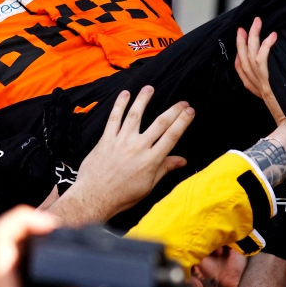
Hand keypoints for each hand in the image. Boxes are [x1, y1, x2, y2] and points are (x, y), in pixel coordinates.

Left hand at [0, 206, 83, 286]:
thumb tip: (83, 278)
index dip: (25, 218)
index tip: (50, 225)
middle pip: (5, 240)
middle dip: (35, 230)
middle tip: (59, 235)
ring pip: (9, 258)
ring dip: (35, 250)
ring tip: (59, 253)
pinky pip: (14, 277)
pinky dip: (34, 271)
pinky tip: (53, 284)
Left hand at [69, 86, 193, 217]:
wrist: (95, 197)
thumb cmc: (123, 195)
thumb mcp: (148, 186)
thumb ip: (165, 169)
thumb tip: (183, 161)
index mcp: (151, 160)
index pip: (172, 136)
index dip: (182, 122)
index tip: (190, 111)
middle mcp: (138, 148)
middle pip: (159, 123)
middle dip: (173, 110)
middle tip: (182, 102)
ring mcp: (121, 141)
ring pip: (135, 115)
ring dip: (143, 100)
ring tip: (150, 88)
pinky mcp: (106, 139)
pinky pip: (114, 118)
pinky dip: (120, 105)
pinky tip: (125, 94)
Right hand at [235, 17, 285, 125]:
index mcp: (262, 95)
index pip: (244, 75)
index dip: (240, 60)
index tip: (240, 49)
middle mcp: (259, 90)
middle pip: (244, 62)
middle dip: (242, 43)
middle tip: (243, 27)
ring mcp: (263, 87)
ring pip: (250, 57)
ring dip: (252, 37)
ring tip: (256, 22)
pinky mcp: (268, 85)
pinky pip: (262, 60)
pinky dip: (265, 47)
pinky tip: (272, 36)